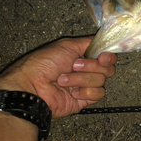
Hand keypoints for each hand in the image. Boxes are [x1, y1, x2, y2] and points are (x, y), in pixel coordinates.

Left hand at [0, 37, 116, 118]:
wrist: (33, 88)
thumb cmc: (43, 65)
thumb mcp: (66, 45)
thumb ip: (89, 42)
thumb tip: (103, 41)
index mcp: (82, 56)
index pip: (106, 56)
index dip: (108, 57)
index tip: (102, 57)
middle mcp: (85, 70)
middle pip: (107, 68)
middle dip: (91, 67)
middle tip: (74, 66)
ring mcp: (85, 85)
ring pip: (101, 81)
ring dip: (81, 79)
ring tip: (63, 80)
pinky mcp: (85, 99)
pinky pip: (98, 94)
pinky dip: (85, 92)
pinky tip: (72, 92)